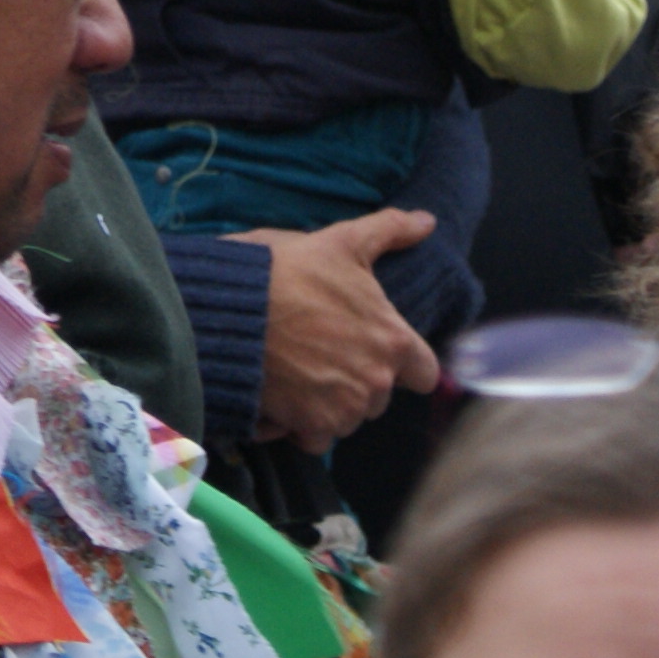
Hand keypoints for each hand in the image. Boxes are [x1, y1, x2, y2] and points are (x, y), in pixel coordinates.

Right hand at [238, 205, 441, 447]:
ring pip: (347, 417)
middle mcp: (377, 382)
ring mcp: (344, 409)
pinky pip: (314, 437)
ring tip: (295, 370)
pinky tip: (279, 394)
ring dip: (327, 403)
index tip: (374, 349)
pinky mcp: (310, 426)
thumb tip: (427, 220)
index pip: (425, 372)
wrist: (231, 309)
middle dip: (356, 379)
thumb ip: (389, 231)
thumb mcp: (340, 242)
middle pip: (380, 395)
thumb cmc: (287, 272)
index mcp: (393, 341)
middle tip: (321, 352)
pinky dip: (297, 423)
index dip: (402, 362)